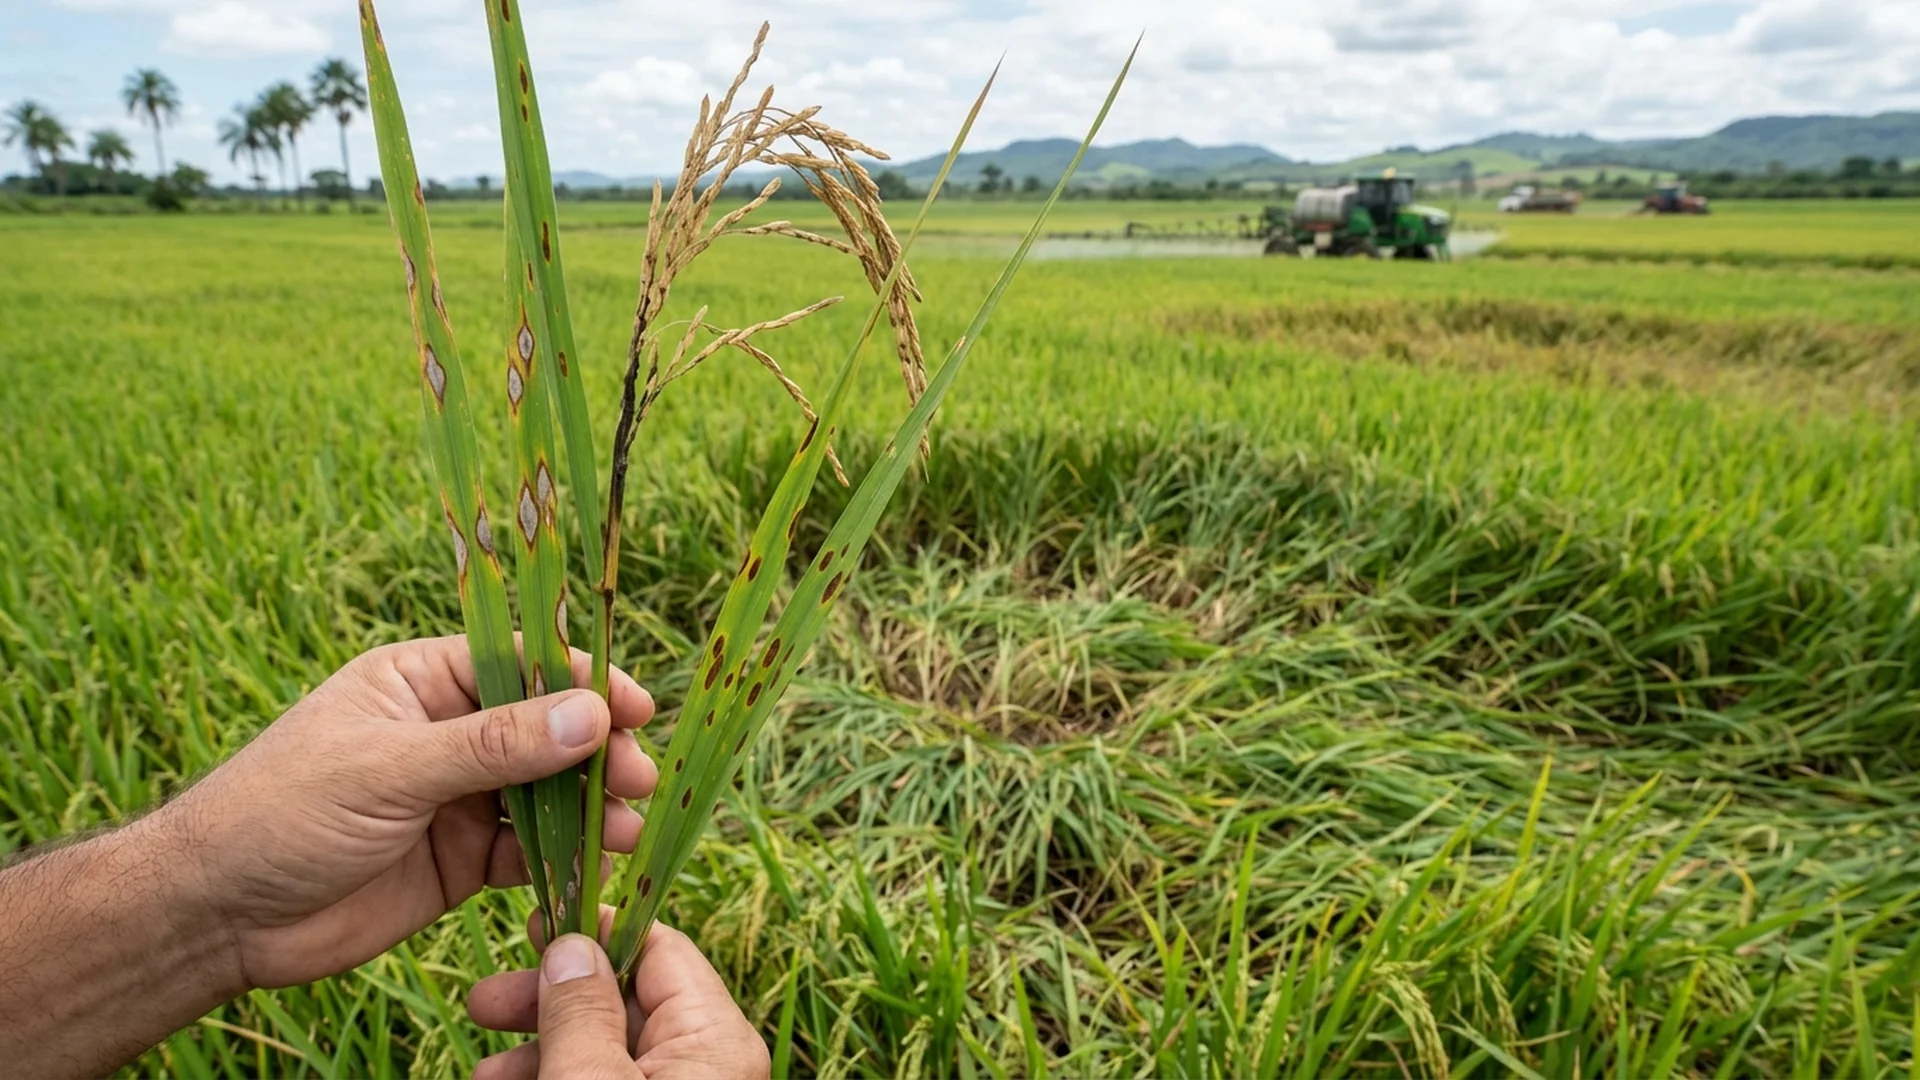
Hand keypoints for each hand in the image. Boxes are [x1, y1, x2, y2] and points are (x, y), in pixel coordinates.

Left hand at [155, 635, 657, 989]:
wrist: (219, 915)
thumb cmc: (281, 811)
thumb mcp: (390, 768)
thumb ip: (494, 745)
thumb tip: (591, 714)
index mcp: (423, 682)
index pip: (521, 665)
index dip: (584, 682)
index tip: (637, 708)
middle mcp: (449, 733)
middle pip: (548, 729)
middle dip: (597, 751)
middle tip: (637, 778)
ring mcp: (458, 798)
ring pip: (547, 793)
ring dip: (590, 807)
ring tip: (623, 828)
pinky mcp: (461, 861)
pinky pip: (528, 853)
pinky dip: (564, 860)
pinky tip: (590, 868)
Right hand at [468, 924, 768, 1079]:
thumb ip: (580, 1014)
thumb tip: (572, 945)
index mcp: (716, 1039)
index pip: (661, 949)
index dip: (595, 932)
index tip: (535, 923)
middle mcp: (710, 1065)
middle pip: (626, 1002)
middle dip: (549, 1000)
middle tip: (486, 1001)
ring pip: (609, 1051)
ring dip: (542, 1050)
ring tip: (484, 1070)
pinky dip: (561, 1078)